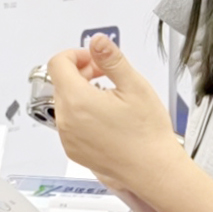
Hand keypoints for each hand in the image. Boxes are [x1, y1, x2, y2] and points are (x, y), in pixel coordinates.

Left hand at [45, 34, 180, 194]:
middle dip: (80, 73)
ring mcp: (68, 139)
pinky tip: (107, 118)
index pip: (57, 64)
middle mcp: (66, 121)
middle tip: (106, 75)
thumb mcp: (134, 86)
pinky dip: (82, 115)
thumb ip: (111, 59)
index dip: (76, 55)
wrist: (154, 170)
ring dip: (81, 93)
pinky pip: (69, 124)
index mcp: (78, 101)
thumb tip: (97, 41)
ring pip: (65, 104)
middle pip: (61, 83)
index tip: (93, 58)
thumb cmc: (147, 134)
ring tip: (110, 98)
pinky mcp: (73, 151)